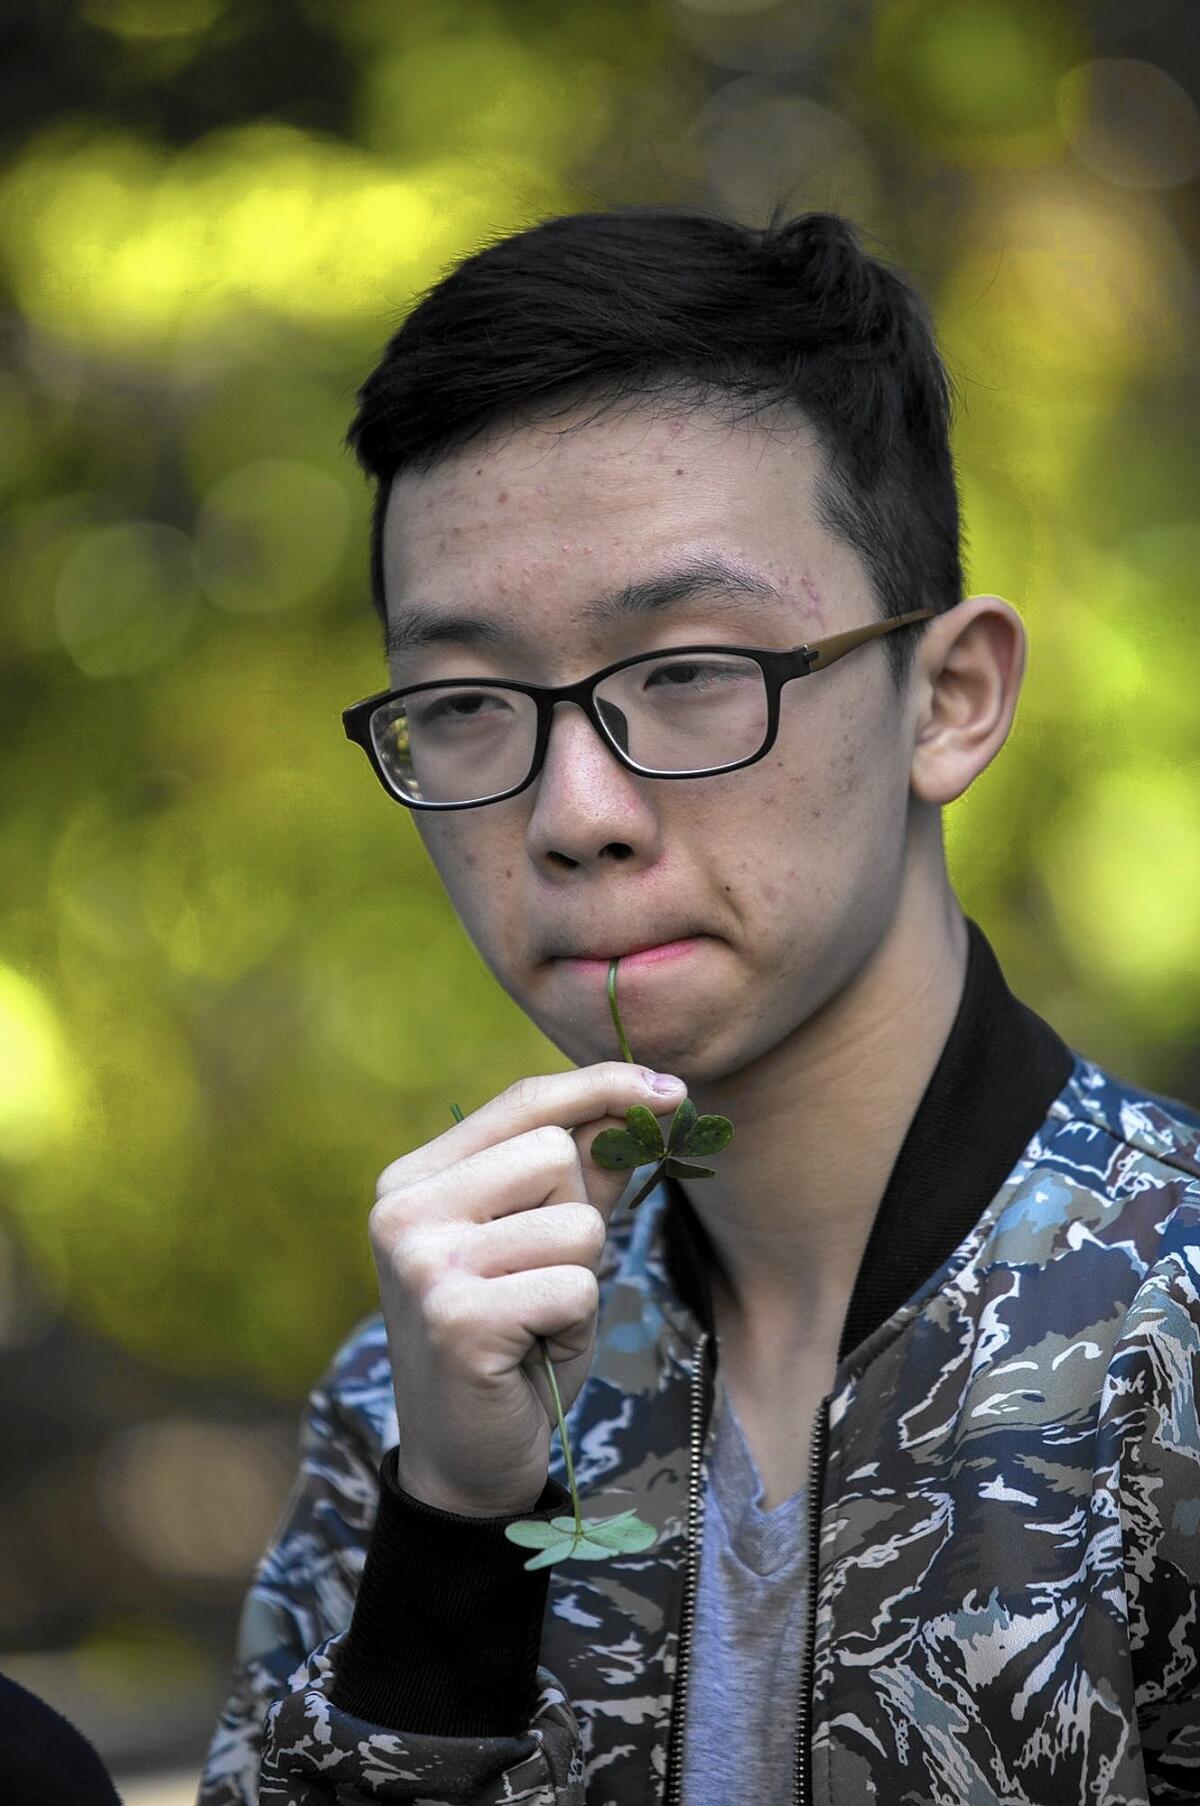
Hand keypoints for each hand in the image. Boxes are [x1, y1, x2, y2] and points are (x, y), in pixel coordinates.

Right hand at [370, 1064, 685, 1516]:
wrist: (461, 1458)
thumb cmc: (511, 1338)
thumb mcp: (542, 1240)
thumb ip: (582, 1169)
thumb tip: (646, 1100)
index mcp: (414, 1177)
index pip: (523, 1100)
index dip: (603, 1088)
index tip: (672, 1091)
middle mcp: (403, 1210)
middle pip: (557, 1154)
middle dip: (580, 1216)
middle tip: (540, 1279)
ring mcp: (424, 1263)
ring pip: (577, 1223)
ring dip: (580, 1279)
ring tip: (536, 1319)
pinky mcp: (456, 1319)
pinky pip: (576, 1286)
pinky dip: (575, 1323)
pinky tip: (533, 1352)